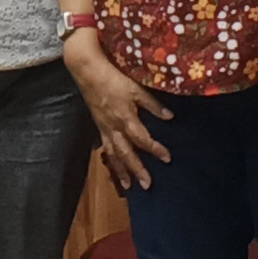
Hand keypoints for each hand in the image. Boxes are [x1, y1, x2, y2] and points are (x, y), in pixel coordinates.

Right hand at [67, 34, 172, 190]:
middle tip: (147, 185)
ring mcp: (105, 128)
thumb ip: (153, 104)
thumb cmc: (113, 78)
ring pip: (113, 154)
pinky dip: (111, 159)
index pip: (142, 139)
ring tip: (128, 186)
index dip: (155, 149)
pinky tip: (115, 166)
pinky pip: (106, 147)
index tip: (167, 158)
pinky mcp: (99, 126)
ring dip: (121, 171)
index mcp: (125, 117)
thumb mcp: (136, 88)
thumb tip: (170, 117)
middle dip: (136, 169)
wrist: (88, 72)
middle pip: (126, 153)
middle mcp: (114, 127)